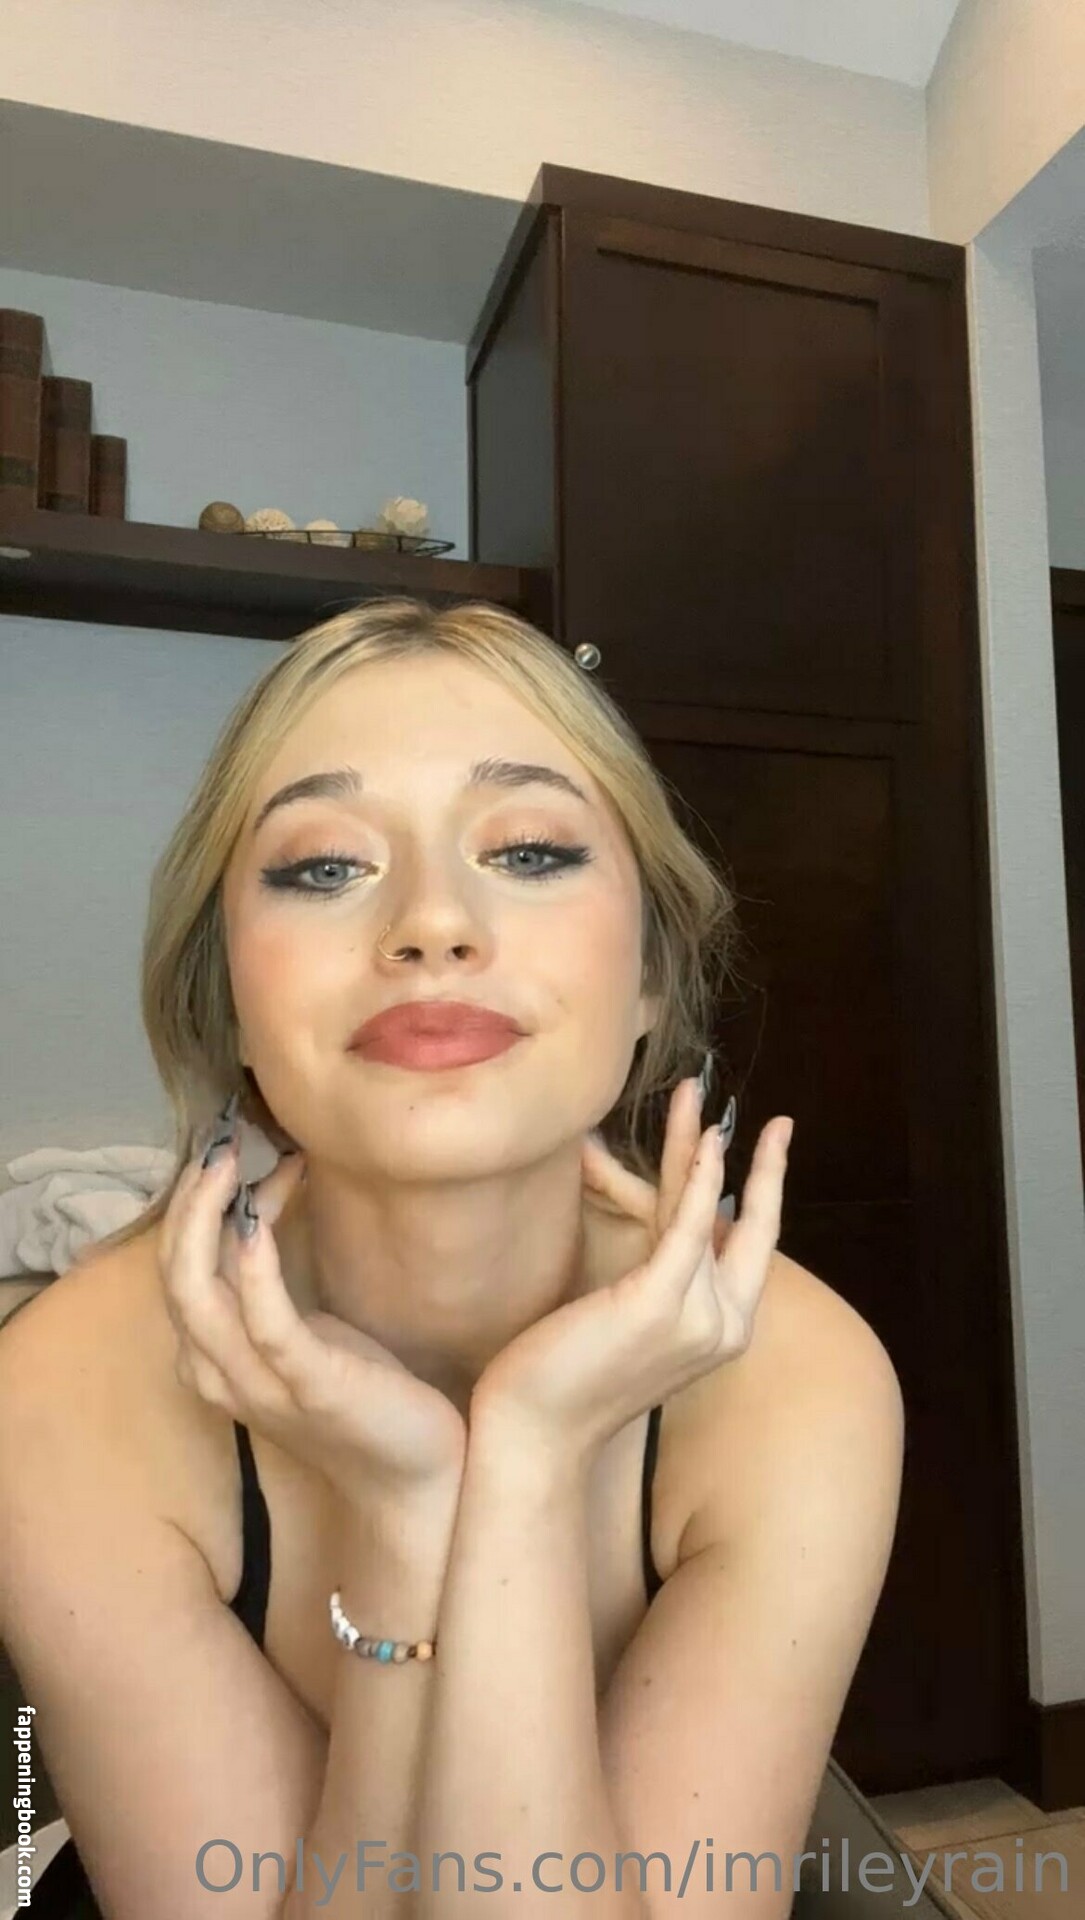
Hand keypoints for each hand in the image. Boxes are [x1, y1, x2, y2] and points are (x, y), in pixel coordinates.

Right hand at [158, 1138, 466, 1502]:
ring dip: (206, 1222)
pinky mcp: (310, 1386)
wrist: (415, 1478)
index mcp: (214, 1361)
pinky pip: (265, 1323)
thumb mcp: (305, 1330)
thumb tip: (262, 1201)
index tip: (244, 1163)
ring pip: (197, 1297)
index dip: (196, 1211)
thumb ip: (269, 1282)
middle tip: (220, 1148)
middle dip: (186, 1206)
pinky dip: (253, 1270)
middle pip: (173, 1278)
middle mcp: (221, 1374)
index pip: (177, 1272)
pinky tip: (255, 1227)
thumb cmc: (362, 1398)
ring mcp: (262, 1383)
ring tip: (229, 1165)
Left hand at [470, 1079, 792, 1463]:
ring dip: (702, 1144)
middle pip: (750, 1225)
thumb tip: (656, 1227)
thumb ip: (655, 1279)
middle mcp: (724, 1326)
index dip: (763, 1196)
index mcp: (721, 1330)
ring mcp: (698, 1317)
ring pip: (706, 1210)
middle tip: (776, 1120)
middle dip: (766, 1167)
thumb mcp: (628, 1322)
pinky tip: (708, 1141)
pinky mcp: (659, 1304)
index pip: (750, 1249)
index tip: (770, 1150)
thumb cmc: (569, 1379)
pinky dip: (700, 1180)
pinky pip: (686, 1227)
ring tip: (695, 1093)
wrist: (536, 1433)